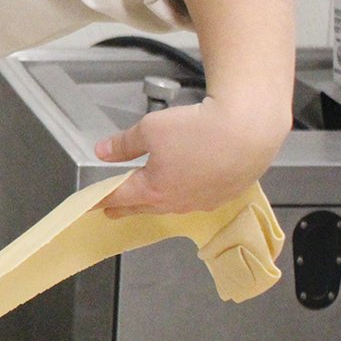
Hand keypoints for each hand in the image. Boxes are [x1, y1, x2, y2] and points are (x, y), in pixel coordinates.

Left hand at [93, 95, 287, 217]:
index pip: (119, 196)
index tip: (91, 205)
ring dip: (157, 200)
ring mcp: (204, 200)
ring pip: (173, 203)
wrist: (249, 130)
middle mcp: (179, 201)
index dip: (102, 199)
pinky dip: (186, 192)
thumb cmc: (199, 130)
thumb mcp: (150, 129)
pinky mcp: (226, 193)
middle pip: (144, 205)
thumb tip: (103, 152)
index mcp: (154, 190)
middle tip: (113, 211)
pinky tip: (187, 185)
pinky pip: (199, 197)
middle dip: (126, 206)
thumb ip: (124, 144)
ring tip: (149, 198)